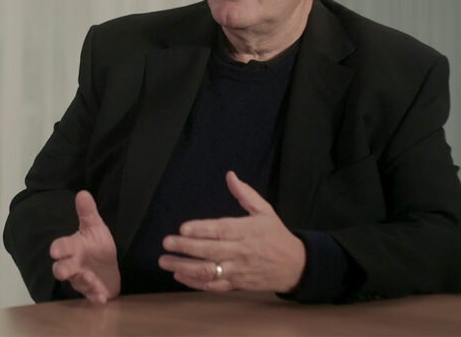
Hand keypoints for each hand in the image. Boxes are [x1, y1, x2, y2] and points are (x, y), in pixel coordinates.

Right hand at [49, 190, 120, 304]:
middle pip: (62, 268)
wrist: (108, 267)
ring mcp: (83, 279)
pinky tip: (101, 298)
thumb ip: (88, 213)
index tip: (55, 251)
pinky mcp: (94, 292)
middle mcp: (74, 264)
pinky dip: (96, 298)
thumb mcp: (95, 227)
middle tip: (61, 272)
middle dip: (61, 270)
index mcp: (74, 247)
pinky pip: (92, 297)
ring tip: (90, 279)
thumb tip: (83, 193)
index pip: (61, 247)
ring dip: (83, 281)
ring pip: (78, 282)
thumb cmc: (97, 246)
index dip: (58, 249)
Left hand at [158, 171, 304, 292]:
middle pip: (210, 251)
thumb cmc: (276, 236)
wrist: (296, 266)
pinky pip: (213, 285)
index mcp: (247, 231)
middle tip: (166, 242)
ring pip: (208, 271)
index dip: (201, 229)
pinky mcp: (237, 284)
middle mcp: (241, 252)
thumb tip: (230, 175)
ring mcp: (238, 270)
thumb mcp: (265, 211)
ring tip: (165, 261)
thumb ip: (245, 194)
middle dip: (186, 247)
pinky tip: (179, 275)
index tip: (182, 228)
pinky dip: (195, 282)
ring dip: (184, 267)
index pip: (221, 230)